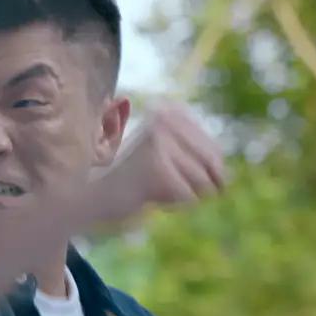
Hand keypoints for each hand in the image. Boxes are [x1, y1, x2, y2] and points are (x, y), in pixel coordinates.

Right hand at [88, 102, 225, 221]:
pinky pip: (188, 197)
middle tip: (161, 184)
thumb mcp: (166, 158)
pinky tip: (146, 195)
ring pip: (202, 183)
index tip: (169, 176)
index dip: (204, 174)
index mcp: (170, 111)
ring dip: (180, 194)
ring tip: (149, 186)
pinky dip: (171, 203)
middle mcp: (165, 119)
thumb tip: (226, 180)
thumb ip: (197, 159)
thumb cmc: (129, 178)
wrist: (88, 193)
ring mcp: (160, 142)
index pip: (214, 151)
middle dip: (195, 185)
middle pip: (213, 166)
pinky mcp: (157, 167)